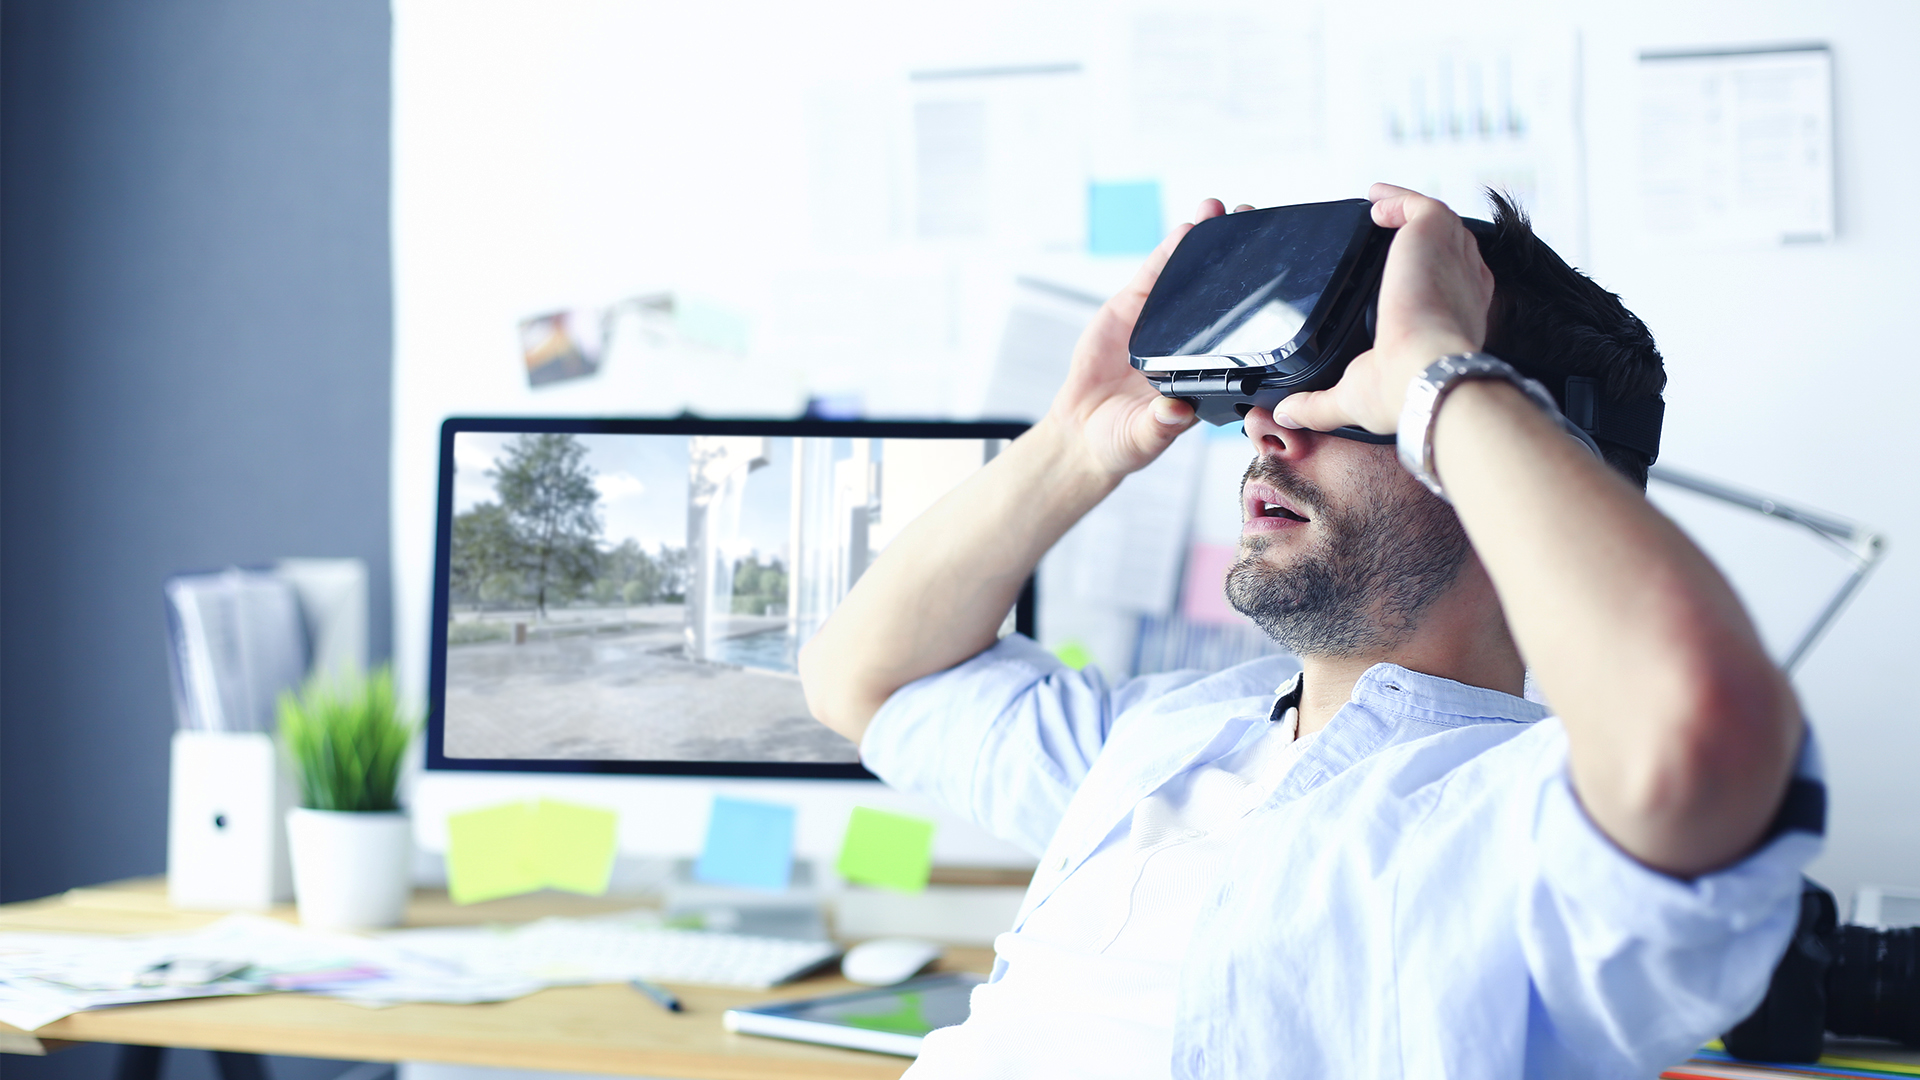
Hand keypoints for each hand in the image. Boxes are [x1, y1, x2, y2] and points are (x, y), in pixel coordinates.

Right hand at [1045, 199, 1253, 477]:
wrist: (1081, 433)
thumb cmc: (1122, 442)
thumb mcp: (1143, 439)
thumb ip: (1158, 426)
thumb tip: (1174, 411)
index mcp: (1206, 373)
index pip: (1241, 331)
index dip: (1260, 302)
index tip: (1281, 274)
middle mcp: (1191, 341)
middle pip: (1222, 292)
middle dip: (1240, 256)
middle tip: (1257, 220)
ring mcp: (1161, 322)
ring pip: (1189, 275)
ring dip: (1205, 242)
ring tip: (1221, 210)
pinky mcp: (1130, 311)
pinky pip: (1153, 277)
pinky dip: (1168, 253)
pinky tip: (1185, 230)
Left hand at [1273, 184, 1494, 434]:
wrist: (1421, 376)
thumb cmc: (1401, 391)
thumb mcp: (1352, 398)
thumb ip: (1317, 404)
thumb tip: (1286, 413)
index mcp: (1450, 321)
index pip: (1448, 289)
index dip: (1428, 277)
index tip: (1401, 273)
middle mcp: (1457, 287)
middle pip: (1445, 251)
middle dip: (1418, 239)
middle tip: (1386, 232)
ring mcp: (1450, 260)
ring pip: (1434, 224)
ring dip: (1405, 212)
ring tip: (1376, 206)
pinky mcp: (1432, 236)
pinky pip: (1421, 205)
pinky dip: (1399, 199)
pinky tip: (1373, 203)